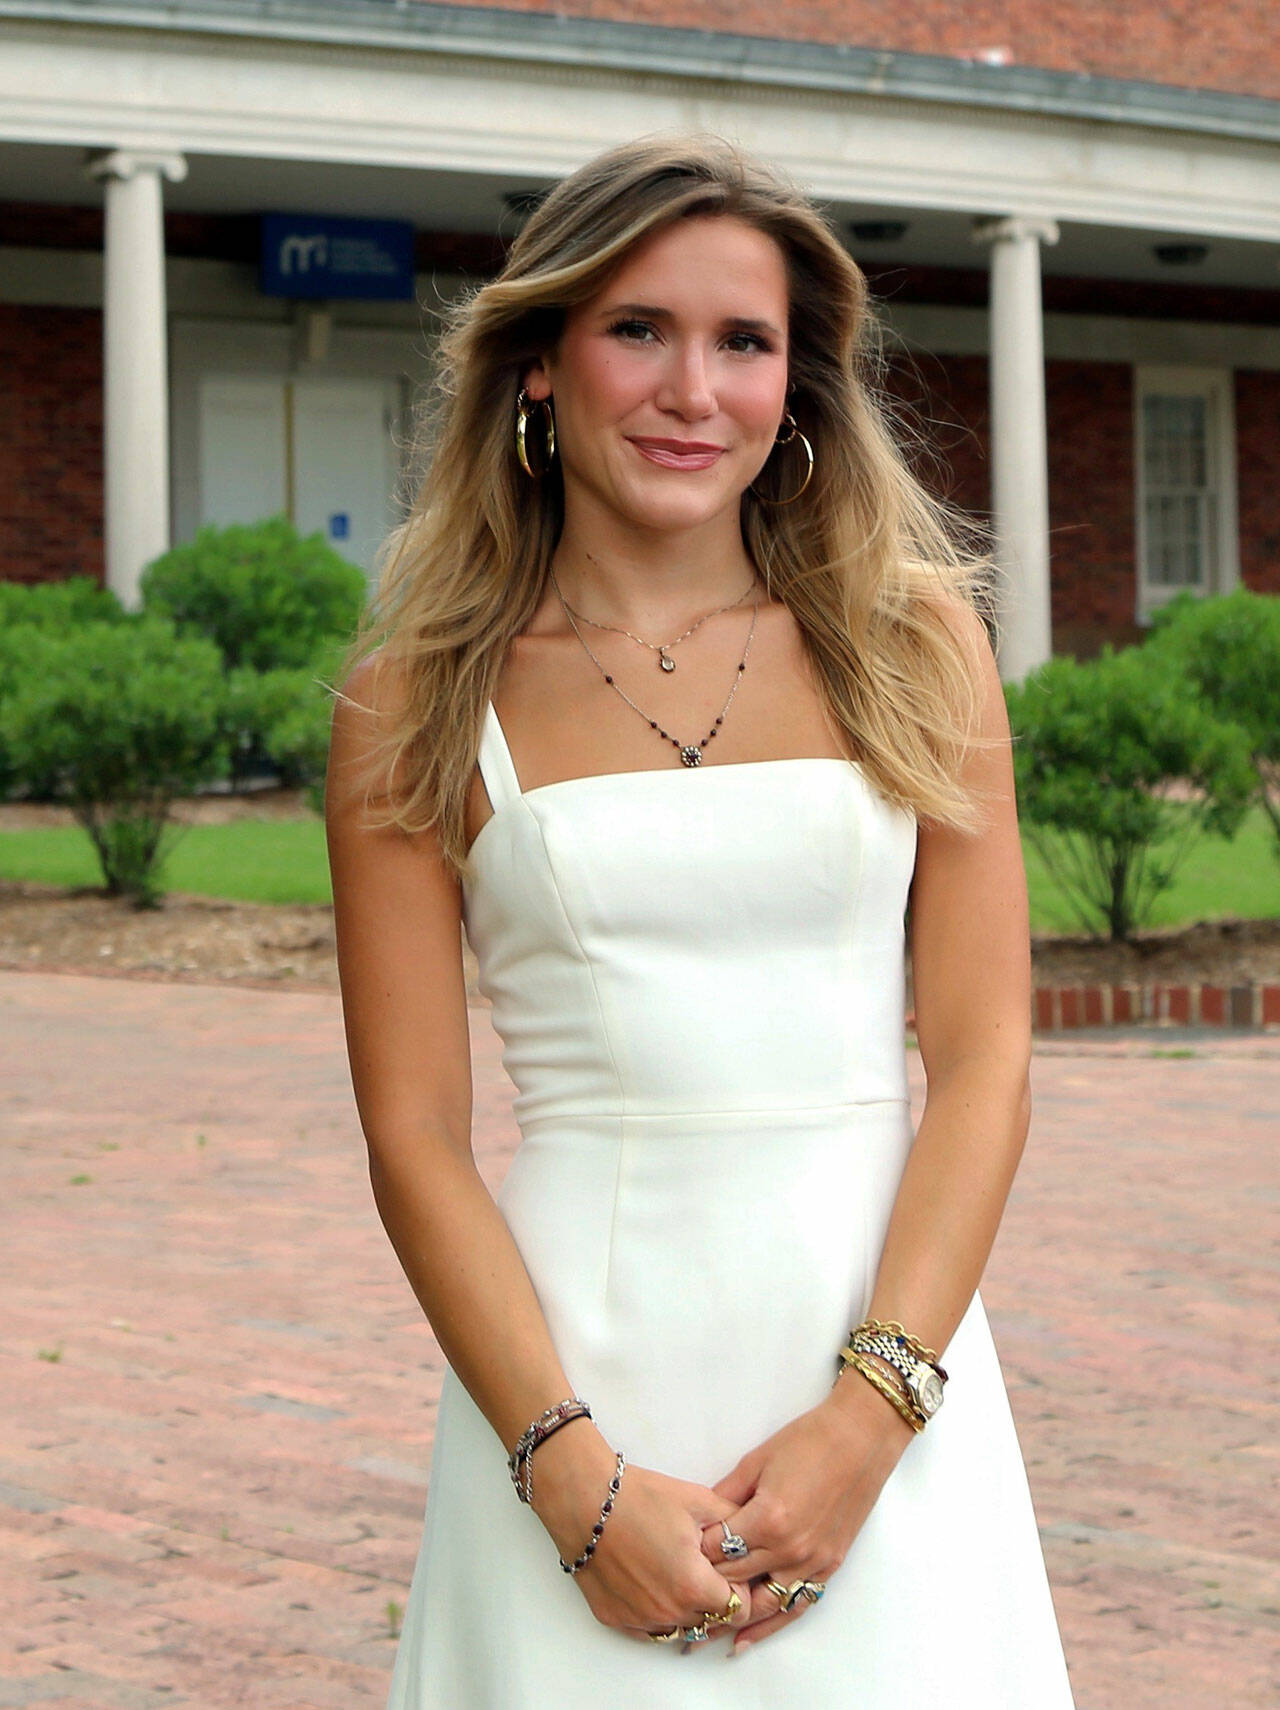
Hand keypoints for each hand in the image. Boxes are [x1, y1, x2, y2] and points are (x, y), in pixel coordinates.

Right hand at [530, 1422, 751, 1641]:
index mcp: (694, 1586)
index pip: (739, 1609)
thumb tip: (751, 1536)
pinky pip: (649, 1629)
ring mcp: (640, 1619)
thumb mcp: (698, 1501)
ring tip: (678, 1573)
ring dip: (687, 1609)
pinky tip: (654, 1582)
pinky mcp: (615, 1619)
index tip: (731, 1570)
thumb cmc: (638, 1498)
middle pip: (710, 1621)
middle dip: (715, 1598)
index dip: (741, 1588)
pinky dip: (658, 1612)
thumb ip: (733, 1523)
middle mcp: (669, 1612)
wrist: (585, 1499)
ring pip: (680, 1628)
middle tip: (705, 1568)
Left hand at [699, 1373, 915, 1651]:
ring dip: (732, 1617)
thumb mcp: (756, 1461)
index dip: (694, 1553)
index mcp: (767, 1520)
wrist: (860, 1439)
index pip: (717, 1550)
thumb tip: (699, 1520)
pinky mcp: (829, 1565)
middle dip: (705, 1587)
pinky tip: (744, 1640)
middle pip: (736, 1579)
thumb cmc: (807, 1441)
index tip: (674, 1557)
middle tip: (675, 1598)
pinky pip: (795, 1604)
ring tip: (699, 1635)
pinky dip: (769, 1625)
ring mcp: (812, 1561)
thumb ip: (726, 1495)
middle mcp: (789, 1549)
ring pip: (763, 1603)